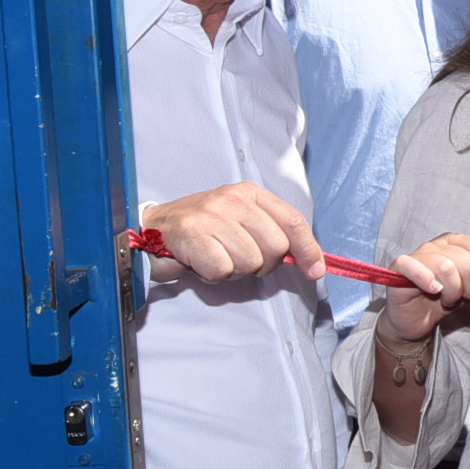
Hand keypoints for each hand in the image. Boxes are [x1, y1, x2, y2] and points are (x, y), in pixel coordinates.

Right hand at [141, 183, 323, 282]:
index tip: (315, 271)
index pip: (293, 221)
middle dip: (262, 264)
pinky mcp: (192, 235)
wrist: (154, 227)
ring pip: (250, 262)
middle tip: (239, 260)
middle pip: (275, 247)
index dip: (308, 249)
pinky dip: (213, 275)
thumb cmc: (204, 228)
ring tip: (217, 258)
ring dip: (235, 271)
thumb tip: (310, 262)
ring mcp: (212, 215)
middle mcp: (234, 200)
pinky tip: (201, 262)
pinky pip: (222, 270)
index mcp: (251, 193)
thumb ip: (272, 233)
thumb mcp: (242, 220)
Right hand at [380, 235, 469, 344]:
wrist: (416, 320)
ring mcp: (419, 254)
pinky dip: (427, 280)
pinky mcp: (400, 267)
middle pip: (469, 261)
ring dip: (453, 291)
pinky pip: (415, 267)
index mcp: (460, 242)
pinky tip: (434, 290)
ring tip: (449, 299)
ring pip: (447, 267)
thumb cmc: (447, 298)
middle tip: (467, 298)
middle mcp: (439, 244)